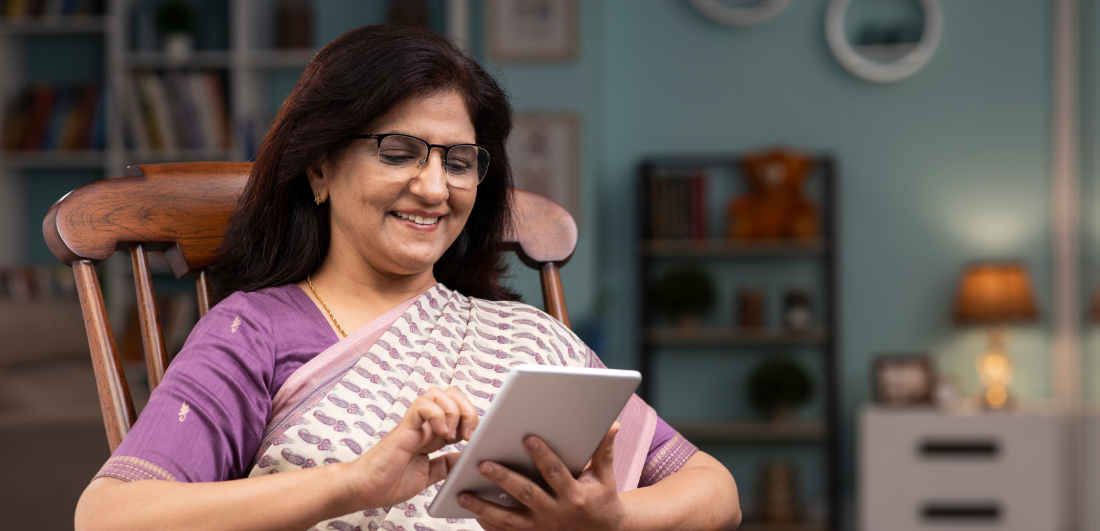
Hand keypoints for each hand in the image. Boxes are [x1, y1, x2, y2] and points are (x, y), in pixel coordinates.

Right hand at [347, 387, 477, 508]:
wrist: (364, 489)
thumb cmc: (389, 482)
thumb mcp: (429, 475)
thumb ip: (446, 465)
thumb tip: (467, 458)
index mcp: (432, 434)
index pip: (458, 409)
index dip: (471, 419)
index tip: (475, 440)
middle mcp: (424, 425)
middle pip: (451, 394)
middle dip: (467, 410)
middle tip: (467, 435)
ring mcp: (414, 424)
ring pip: (437, 393)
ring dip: (453, 410)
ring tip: (452, 435)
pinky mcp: (403, 427)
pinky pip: (422, 405)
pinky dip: (437, 414)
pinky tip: (441, 434)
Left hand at [458, 423, 625, 530]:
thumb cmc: (601, 498)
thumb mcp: (606, 476)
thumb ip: (604, 450)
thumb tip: (612, 424)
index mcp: (574, 494)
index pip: (555, 472)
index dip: (543, 455)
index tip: (527, 437)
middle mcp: (556, 513)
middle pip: (526, 494)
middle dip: (504, 479)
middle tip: (482, 464)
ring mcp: (542, 528)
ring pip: (509, 519)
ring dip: (484, 507)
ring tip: (463, 493)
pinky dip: (488, 524)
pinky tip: (471, 511)